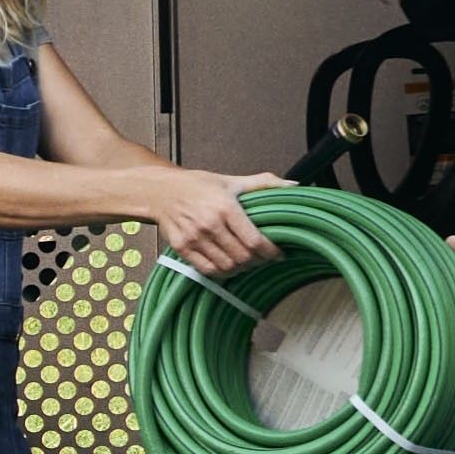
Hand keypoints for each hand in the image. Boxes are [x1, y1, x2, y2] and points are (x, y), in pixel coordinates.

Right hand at [147, 168, 269, 279]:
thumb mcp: (231, 180)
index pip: (254, 240)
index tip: (278, 254)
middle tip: (264, 258)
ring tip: (248, 262)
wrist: (160, 191)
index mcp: (226, 207)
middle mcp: (210, 224)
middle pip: (243, 257)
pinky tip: (229, 265)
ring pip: (227, 267)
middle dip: (259, 262)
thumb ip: (265, 183)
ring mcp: (194, 238)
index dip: (271, 252)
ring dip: (242, 268)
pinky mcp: (182, 248)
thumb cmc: (198, 185)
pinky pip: (208, 270)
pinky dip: (223, 272)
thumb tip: (294, 186)